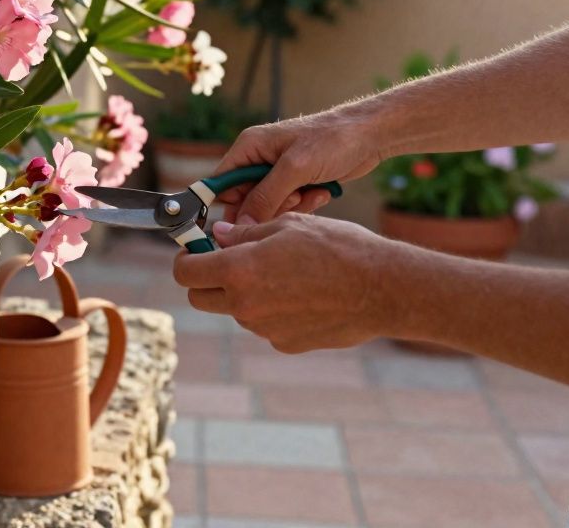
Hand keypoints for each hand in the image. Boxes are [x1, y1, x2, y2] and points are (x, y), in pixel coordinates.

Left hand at [172, 213, 402, 352]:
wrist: (383, 289)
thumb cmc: (338, 248)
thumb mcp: (288, 225)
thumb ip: (245, 233)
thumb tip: (217, 236)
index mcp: (239, 271)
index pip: (185, 272)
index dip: (187, 257)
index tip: (198, 249)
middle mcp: (244, 305)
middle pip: (200, 297)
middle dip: (206, 279)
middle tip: (229, 261)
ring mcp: (263, 328)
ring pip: (235, 310)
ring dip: (243, 293)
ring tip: (282, 272)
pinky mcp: (284, 343)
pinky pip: (264, 324)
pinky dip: (271, 309)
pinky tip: (302, 294)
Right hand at [214, 109, 382, 223]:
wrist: (370, 136)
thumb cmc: (332, 140)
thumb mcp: (295, 169)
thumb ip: (265, 197)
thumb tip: (242, 225)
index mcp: (249, 147)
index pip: (221, 182)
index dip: (227, 205)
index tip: (237, 227)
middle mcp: (258, 160)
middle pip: (245, 200)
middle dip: (267, 208)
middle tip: (292, 200)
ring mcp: (278, 173)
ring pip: (268, 207)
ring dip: (290, 207)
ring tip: (311, 192)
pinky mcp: (296, 183)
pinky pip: (289, 207)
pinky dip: (305, 205)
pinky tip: (321, 192)